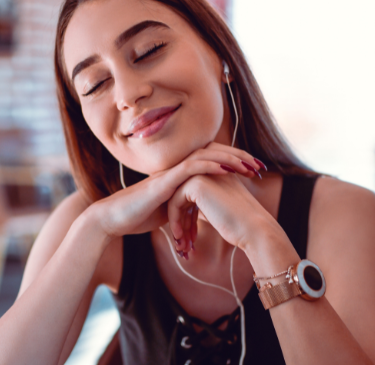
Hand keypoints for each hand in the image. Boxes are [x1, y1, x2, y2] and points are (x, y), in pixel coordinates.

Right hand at [88, 142, 264, 240]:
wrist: (114, 220)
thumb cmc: (138, 216)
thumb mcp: (171, 212)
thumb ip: (186, 207)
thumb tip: (201, 215)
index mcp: (180, 175)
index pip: (212, 162)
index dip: (234, 164)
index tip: (255, 172)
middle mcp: (177, 168)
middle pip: (213, 154)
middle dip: (239, 158)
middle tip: (260, 165)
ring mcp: (171, 171)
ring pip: (206, 156)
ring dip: (231, 159)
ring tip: (250, 165)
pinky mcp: (165, 180)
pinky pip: (192, 166)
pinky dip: (211, 165)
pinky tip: (227, 167)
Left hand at [166, 159, 277, 252]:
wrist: (254, 229)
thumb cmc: (241, 225)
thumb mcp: (219, 209)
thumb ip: (205, 204)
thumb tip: (187, 214)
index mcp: (217, 172)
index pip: (191, 191)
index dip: (188, 215)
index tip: (188, 236)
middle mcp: (209, 168)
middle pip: (182, 194)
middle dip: (180, 219)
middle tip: (181, 242)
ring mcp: (203, 174)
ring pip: (175, 197)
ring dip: (176, 222)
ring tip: (181, 244)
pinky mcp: (197, 184)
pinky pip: (175, 202)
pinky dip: (175, 221)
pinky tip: (179, 236)